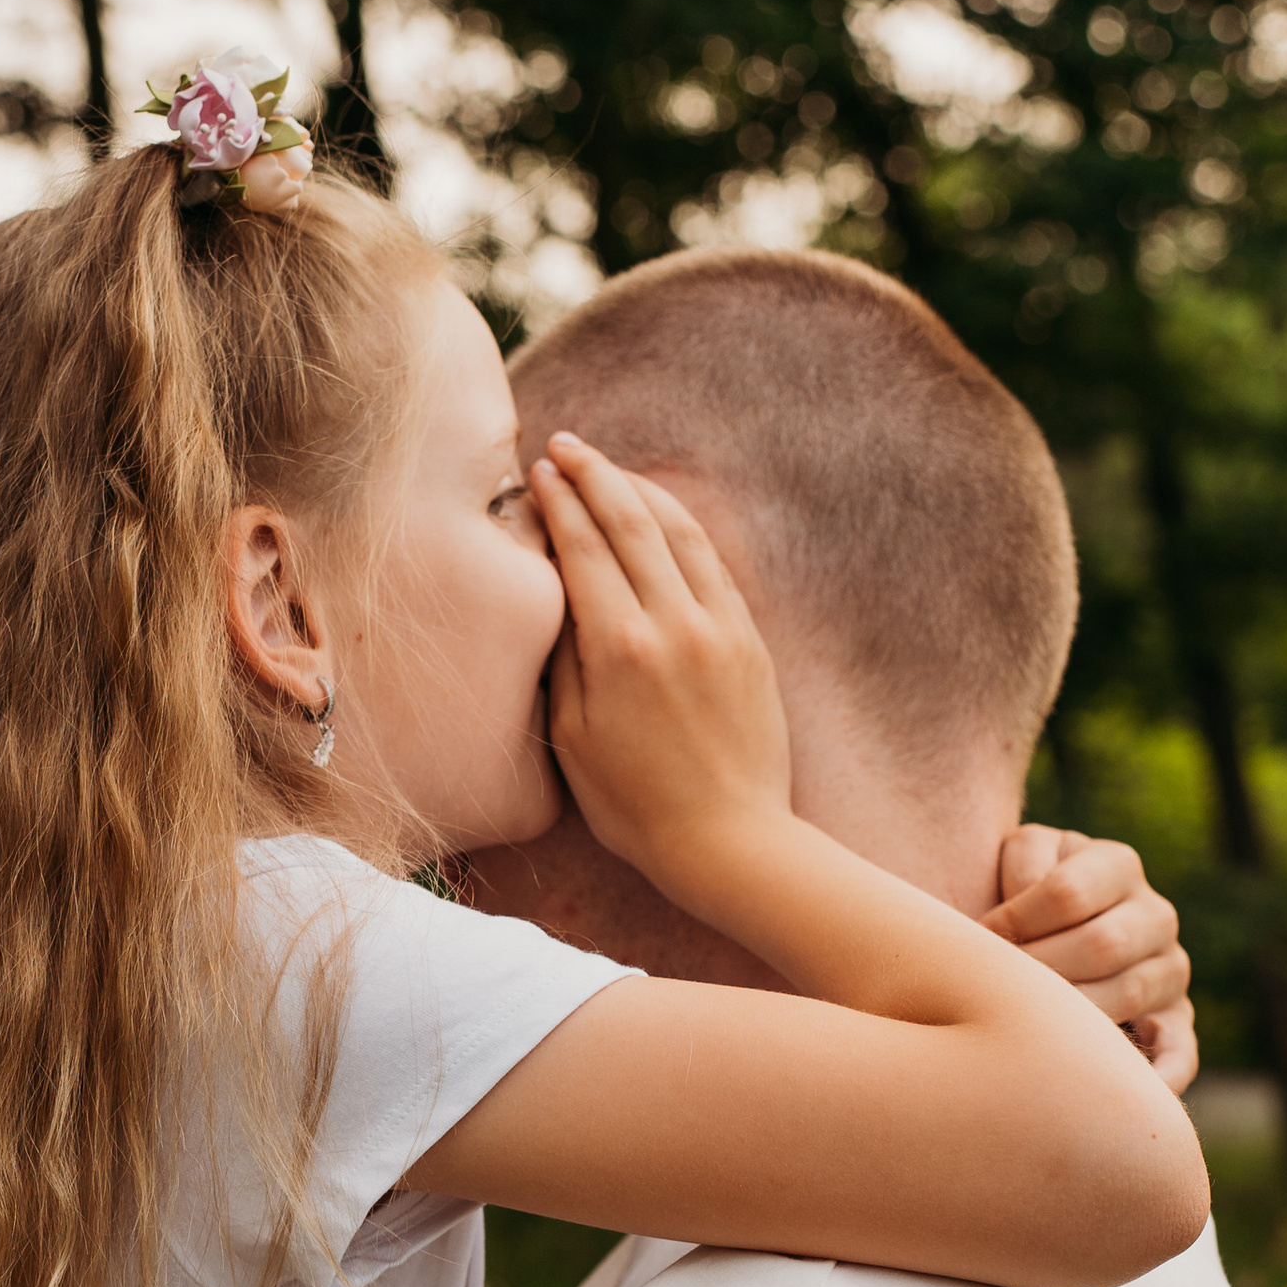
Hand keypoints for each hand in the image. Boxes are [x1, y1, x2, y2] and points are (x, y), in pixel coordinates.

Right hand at [530, 434, 792, 917]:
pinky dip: (681, 527)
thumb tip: (556, 593)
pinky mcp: (749, 640)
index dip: (558, 502)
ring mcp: (718, 627)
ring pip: (678, 530)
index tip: (538, 473)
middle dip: (593, 474)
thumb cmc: (635, 804)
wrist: (729, 840)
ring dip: (639, 489)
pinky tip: (661, 516)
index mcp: (619, 649)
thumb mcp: (573, 739)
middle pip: (630, 522)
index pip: (584, 548)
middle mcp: (673, 624)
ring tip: (609, 469)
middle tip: (565, 446)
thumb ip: (563, 659)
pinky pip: (712, 562)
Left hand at [985, 826, 1197, 1096]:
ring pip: (1126, 994)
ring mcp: (1170, 972)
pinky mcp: (1177, 1024)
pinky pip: (1178, 1053)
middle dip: (1037, 970)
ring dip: (1067, 1013)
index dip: (1014, 921)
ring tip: (1022, 1023)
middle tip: (996, 990)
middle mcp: (1156, 917)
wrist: (1045, 941)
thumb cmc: (1020, 898)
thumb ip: (1023, 865)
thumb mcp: (1018, 858)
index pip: (1068, 893)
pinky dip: (1155, 1074)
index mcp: (1117, 866)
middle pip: (1100, 944)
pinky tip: (1120, 1091)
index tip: (979, 940)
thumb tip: (1026, 915)